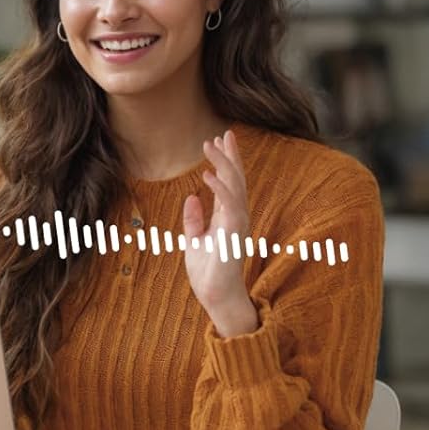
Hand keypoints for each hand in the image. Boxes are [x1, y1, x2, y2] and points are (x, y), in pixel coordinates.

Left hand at [181, 128, 259, 338]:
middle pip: (236, 179)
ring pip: (235, 186)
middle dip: (230, 156)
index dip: (226, 161)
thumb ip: (194, 220)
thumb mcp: (194, 241)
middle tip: (223, 134)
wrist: (215, 295)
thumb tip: (191, 198)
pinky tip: (207, 174)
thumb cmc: (207, 272)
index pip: (229, 183)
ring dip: (224, 164)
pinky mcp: (234, 232)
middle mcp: (236, 216)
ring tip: (211, 145)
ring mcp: (237, 223)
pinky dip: (220, 188)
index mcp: (227, 217)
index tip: (220, 140)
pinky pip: (230, 204)